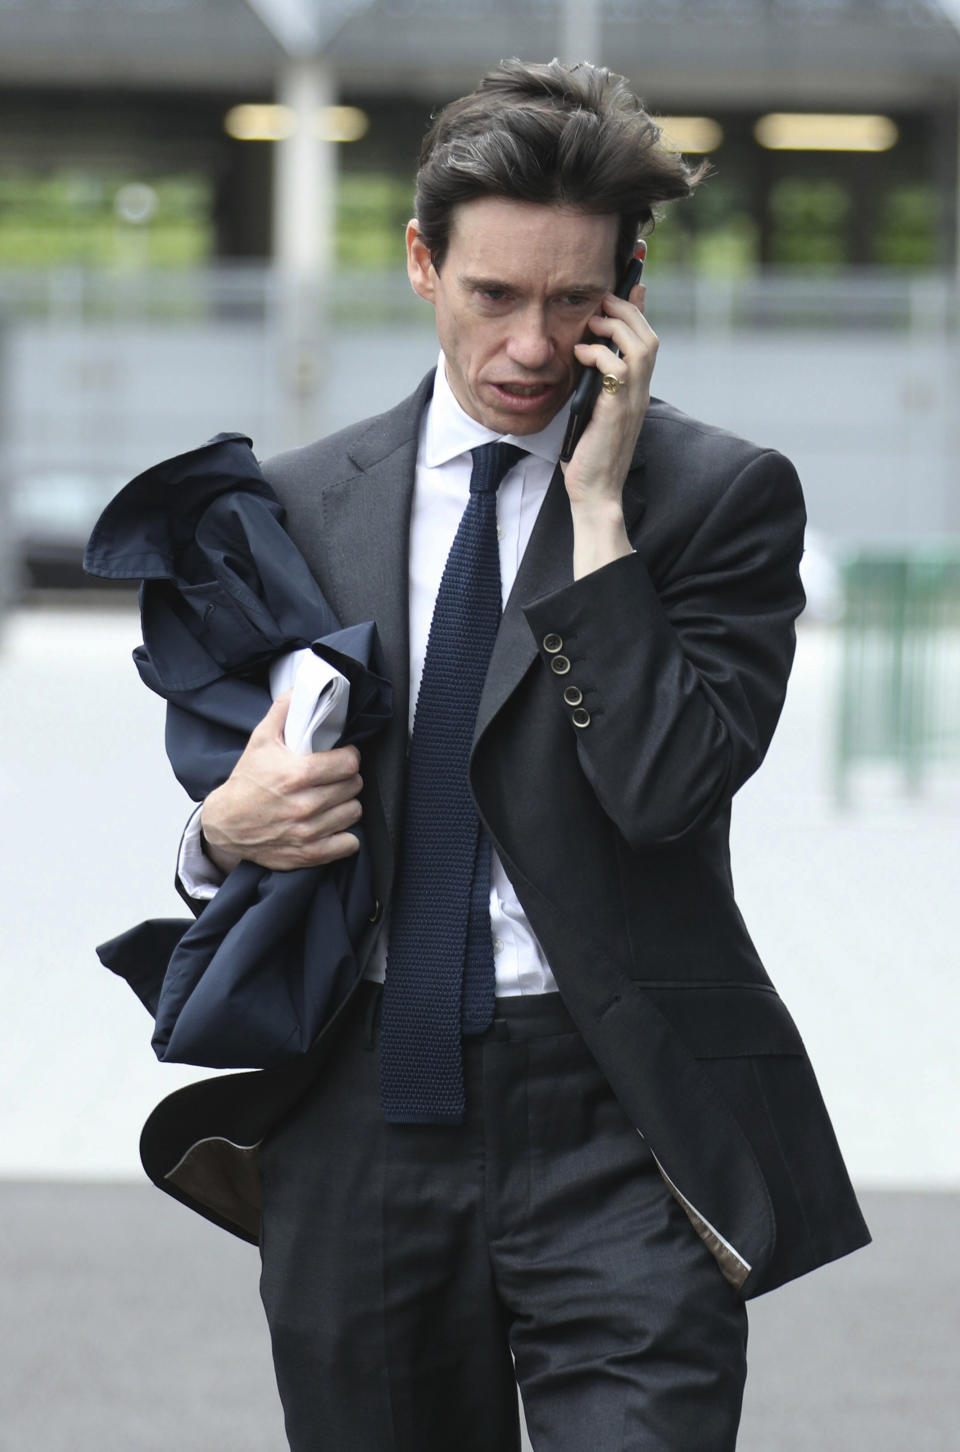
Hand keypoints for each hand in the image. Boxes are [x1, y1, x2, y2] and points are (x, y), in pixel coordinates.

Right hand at [200, 693, 363, 873]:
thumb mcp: (260, 740)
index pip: (349, 763)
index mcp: (297, 775)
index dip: (348, 757)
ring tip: (332, 799)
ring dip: (346, 804)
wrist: (226, 823)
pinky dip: (344, 835)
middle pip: (354, 786)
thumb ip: (284, 711)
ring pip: (354, 812)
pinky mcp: (309, 854)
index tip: (341, 757)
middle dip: (346, 779)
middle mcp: (305, 805)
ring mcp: (309, 832)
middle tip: (334, 778)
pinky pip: (349, 844)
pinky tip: (331, 823)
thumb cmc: (247, 781)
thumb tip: (303, 687)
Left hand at [562, 282, 657, 578]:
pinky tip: (580, 355)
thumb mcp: (591, 408)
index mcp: (636, 390)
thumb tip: (582, 354)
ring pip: (641, 346)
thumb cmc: (589, 454)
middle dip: (626, 310)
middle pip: (648, 336)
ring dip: (616, 326)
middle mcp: (640, 393)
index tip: (629, 282)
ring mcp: (633, 402)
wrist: (594, 492)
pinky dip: (599, 354)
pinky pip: (617, 369)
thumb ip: (594, 382)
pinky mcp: (617, 411)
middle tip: (601, 300)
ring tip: (593, 321)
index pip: (646, 338)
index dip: (639, 309)